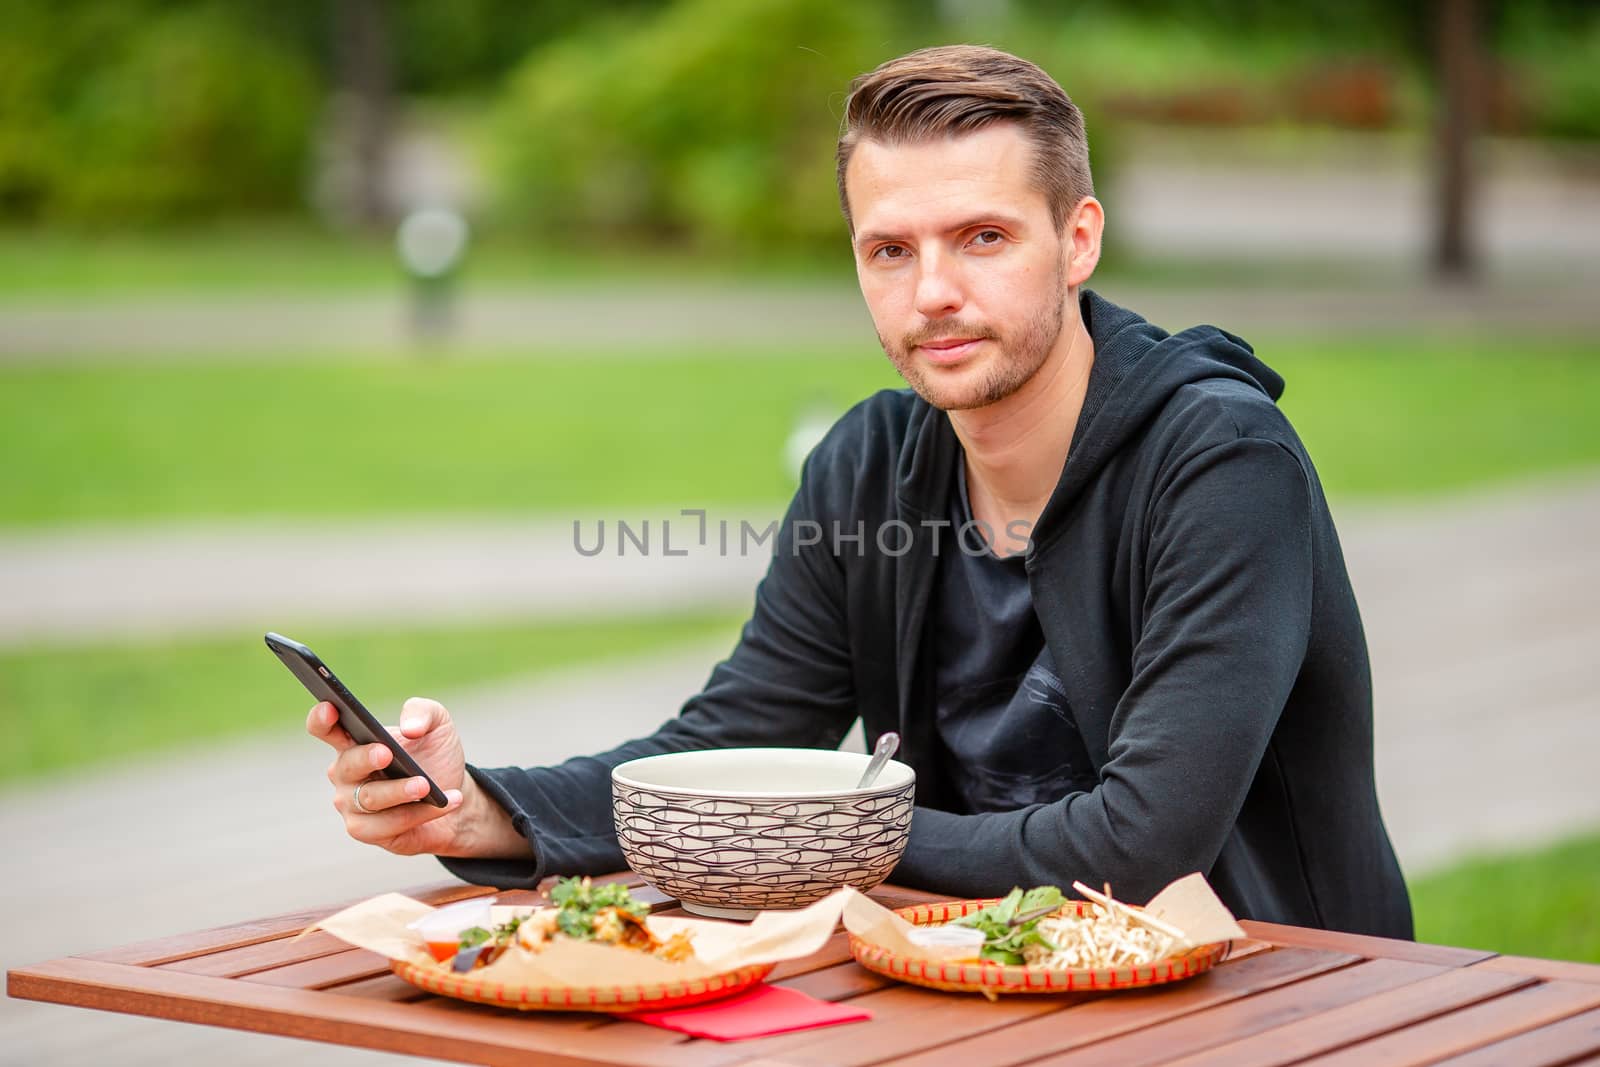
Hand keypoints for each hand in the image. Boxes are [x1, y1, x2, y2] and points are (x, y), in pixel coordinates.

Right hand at [308, 696, 474, 856]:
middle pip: (346, 765)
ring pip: (369, 798)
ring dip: (400, 791)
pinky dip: (419, 813)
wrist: (456, 797)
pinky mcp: (369, 832)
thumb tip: (410, 727)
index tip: (330, 708)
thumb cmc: (436, 757)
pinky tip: (445, 802)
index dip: (321, 718)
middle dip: (366, 758)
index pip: (325, 728)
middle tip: (387, 753)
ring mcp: (352, 805)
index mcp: (353, 742)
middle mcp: (345, 774)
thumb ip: (424, 712)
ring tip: (426, 785)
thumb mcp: (438, 726)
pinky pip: (390, 824)